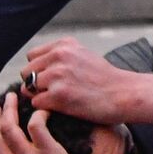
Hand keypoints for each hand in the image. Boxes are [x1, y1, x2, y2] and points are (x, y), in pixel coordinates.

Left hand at [20, 37, 147, 125]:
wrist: (126, 94)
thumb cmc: (107, 80)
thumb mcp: (84, 55)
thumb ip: (61, 56)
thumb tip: (38, 67)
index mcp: (64, 45)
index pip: (32, 56)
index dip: (39, 70)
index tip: (52, 79)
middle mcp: (59, 56)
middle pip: (26, 72)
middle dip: (36, 84)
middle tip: (53, 93)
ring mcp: (58, 75)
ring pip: (28, 88)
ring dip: (40, 97)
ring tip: (58, 101)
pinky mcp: (59, 95)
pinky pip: (36, 102)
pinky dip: (46, 108)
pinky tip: (62, 108)